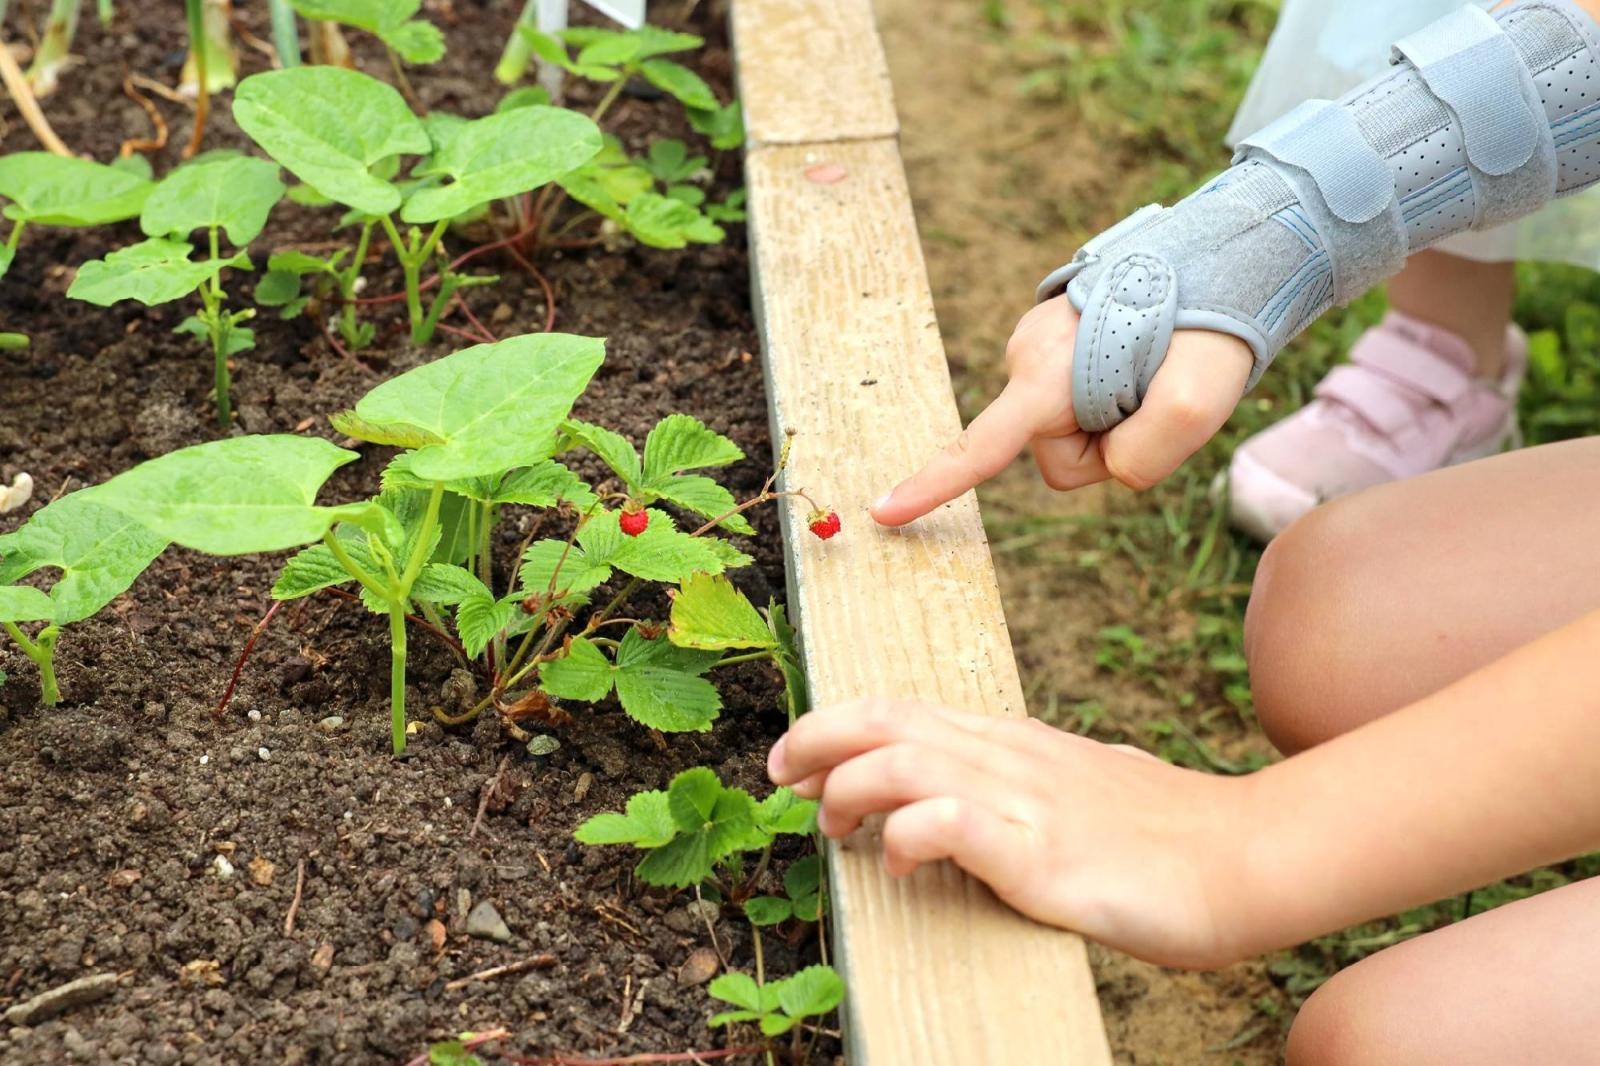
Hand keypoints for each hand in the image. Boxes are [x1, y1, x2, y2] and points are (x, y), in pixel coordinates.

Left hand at [768, 699, 1263, 968]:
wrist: (1245, 855)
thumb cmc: (1165, 832)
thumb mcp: (1082, 789)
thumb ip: (1027, 784)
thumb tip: (988, 799)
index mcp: (1012, 742)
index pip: (903, 711)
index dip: (835, 728)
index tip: (797, 764)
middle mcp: (1009, 757)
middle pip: (887, 720)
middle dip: (816, 740)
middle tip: (779, 778)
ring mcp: (1026, 800)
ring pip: (905, 762)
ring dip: (849, 787)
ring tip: (830, 824)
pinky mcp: (1043, 853)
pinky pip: (953, 824)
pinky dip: (909, 833)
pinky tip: (900, 857)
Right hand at [870, 297, 1253, 526]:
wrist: (1227, 250)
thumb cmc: (1213, 325)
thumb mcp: (1199, 404)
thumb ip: (1144, 460)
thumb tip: (1109, 467)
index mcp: (1048, 374)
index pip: (983, 447)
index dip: (934, 485)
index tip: (884, 513)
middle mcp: (1027, 355)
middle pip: (1056, 453)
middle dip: (1107, 444)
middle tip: (1160, 393)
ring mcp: (1039, 344)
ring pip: (1070, 427)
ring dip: (1116, 415)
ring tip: (1158, 366)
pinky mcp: (1056, 339)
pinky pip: (1079, 398)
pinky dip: (1115, 393)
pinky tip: (1149, 355)